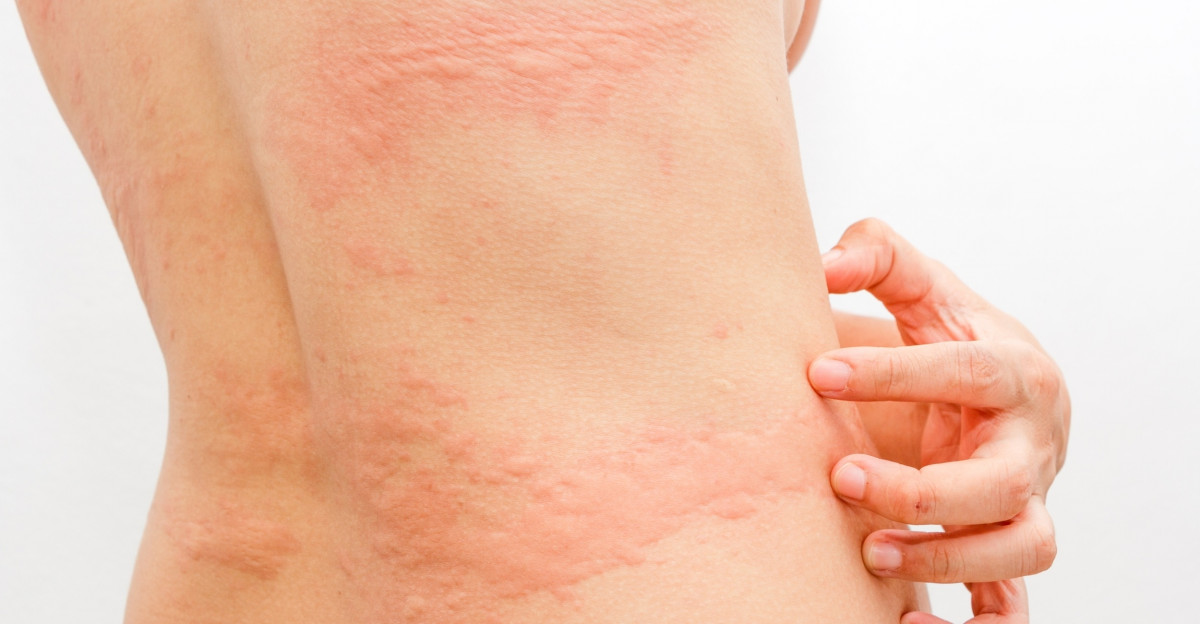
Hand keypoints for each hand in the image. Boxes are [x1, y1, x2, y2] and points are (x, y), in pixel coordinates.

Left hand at [808, 219, 1069, 622]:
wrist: (1002, 393)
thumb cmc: (952, 338)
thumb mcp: (923, 288)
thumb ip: (876, 254)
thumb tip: (826, 264)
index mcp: (1015, 370)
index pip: (966, 372)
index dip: (893, 373)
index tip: (817, 372)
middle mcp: (1031, 443)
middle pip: (1002, 483)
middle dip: (922, 488)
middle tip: (842, 477)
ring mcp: (1029, 502)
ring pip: (1020, 548)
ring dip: (948, 558)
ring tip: (870, 552)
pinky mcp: (1010, 549)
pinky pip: (1011, 606)